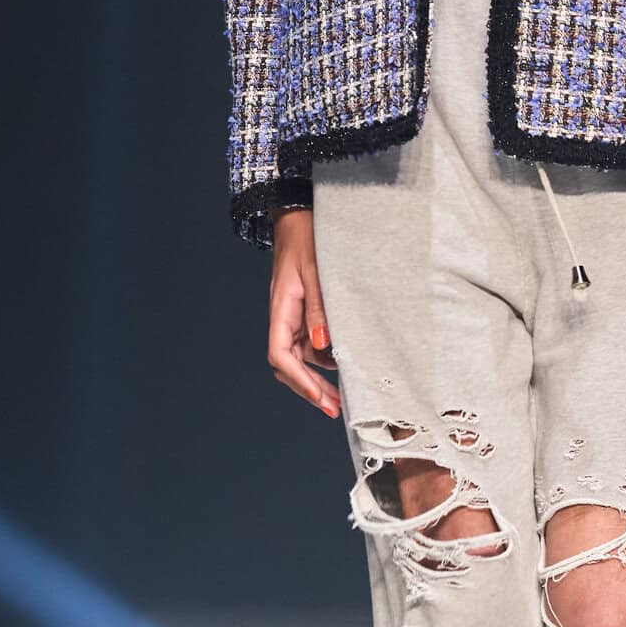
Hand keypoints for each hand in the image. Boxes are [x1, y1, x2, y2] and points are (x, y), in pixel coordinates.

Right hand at [268, 207, 339, 416]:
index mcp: (281, 309)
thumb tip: (322, 345)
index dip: (300, 380)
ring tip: (344, 394)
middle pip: (288, 364)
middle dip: (309, 388)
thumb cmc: (308, 240)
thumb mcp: (316, 273)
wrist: (298, 217)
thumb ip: (319, 309)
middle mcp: (283, 317)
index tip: (320, 399)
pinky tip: (342, 364)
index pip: (281, 355)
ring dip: (318, 377)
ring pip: (300, 356)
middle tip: (334, 409)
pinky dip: (323, 358)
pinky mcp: (303, 312)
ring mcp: (292, 316)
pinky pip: (310, 343)